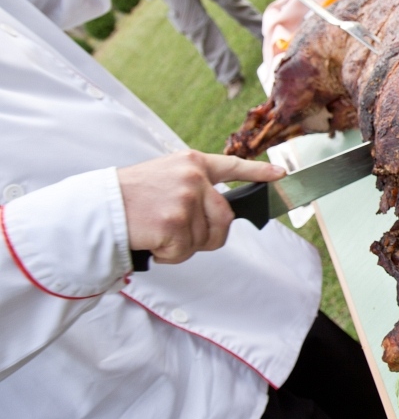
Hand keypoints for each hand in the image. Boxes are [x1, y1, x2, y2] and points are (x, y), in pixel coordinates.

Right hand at [117, 151, 285, 264]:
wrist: (96, 209)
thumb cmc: (127, 197)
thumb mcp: (163, 176)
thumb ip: (192, 186)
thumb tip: (217, 212)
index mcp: (192, 163)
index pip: (233, 166)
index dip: (259, 172)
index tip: (280, 174)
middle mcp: (193, 179)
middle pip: (225, 218)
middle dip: (210, 235)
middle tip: (181, 236)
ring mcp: (185, 201)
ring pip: (205, 239)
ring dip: (183, 246)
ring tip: (156, 232)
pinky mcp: (174, 224)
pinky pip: (184, 252)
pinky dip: (169, 255)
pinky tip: (151, 242)